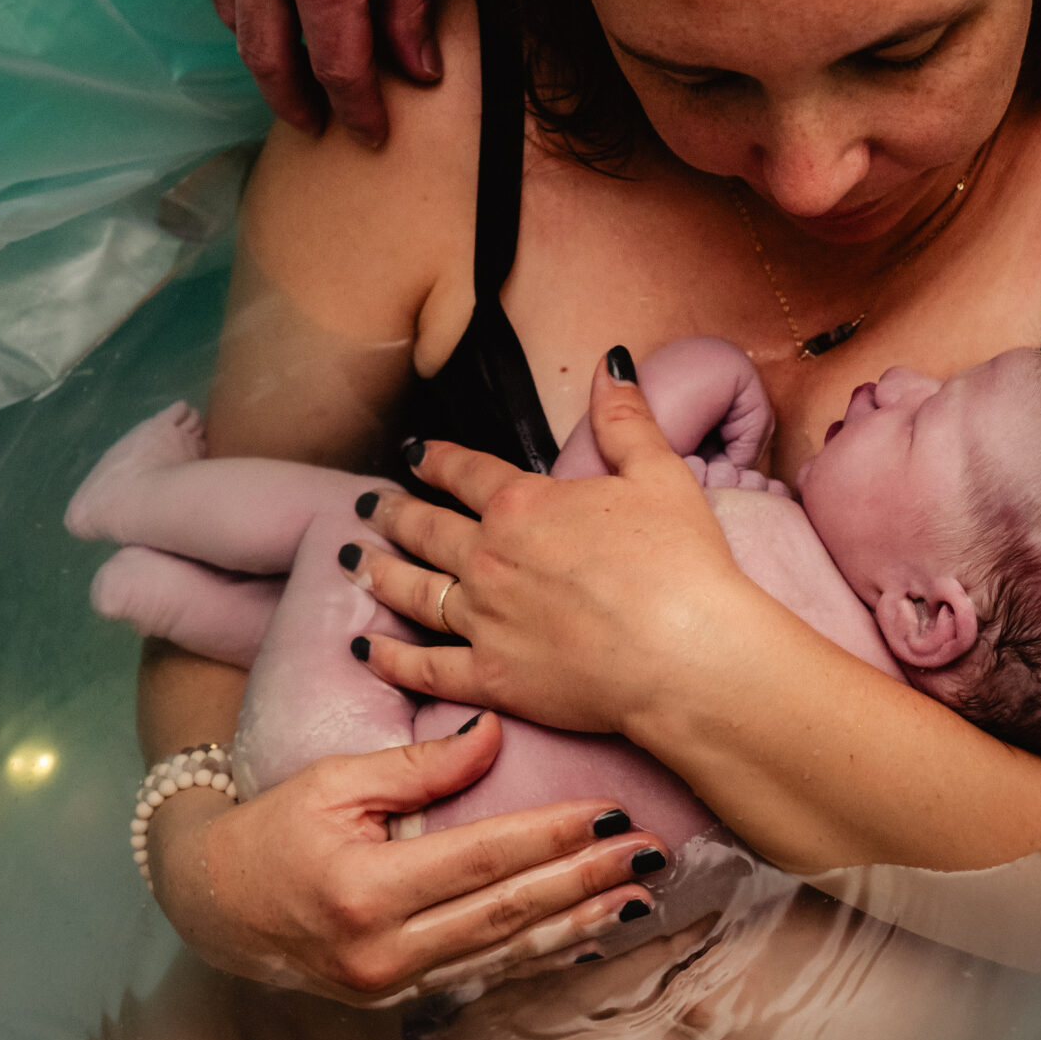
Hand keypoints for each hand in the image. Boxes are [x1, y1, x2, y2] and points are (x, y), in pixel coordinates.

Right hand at [146, 714, 667, 1002]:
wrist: (212, 904)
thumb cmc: (272, 828)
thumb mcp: (335, 780)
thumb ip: (419, 765)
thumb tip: (494, 732)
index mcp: (365, 888)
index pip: (481, 858)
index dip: (551, 835)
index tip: (611, 812)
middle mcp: (382, 950)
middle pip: (506, 911)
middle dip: (586, 881)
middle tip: (650, 853)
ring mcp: (391, 983)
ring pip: (504, 952)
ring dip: (577, 923)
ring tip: (637, 895)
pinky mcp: (398, 996)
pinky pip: (482, 973)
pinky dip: (538, 953)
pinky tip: (584, 934)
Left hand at [349, 353, 784, 737]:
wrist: (687, 654)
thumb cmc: (681, 563)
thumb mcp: (658, 474)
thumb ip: (625, 419)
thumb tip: (612, 361)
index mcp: (524, 505)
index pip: (464, 472)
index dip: (434, 458)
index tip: (413, 452)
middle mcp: (489, 558)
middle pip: (426, 529)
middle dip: (392, 513)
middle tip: (366, 506)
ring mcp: (483, 621)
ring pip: (412, 591)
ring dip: (378, 572)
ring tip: (353, 561)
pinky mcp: (491, 677)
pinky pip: (423, 668)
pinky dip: (388, 659)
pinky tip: (364, 648)